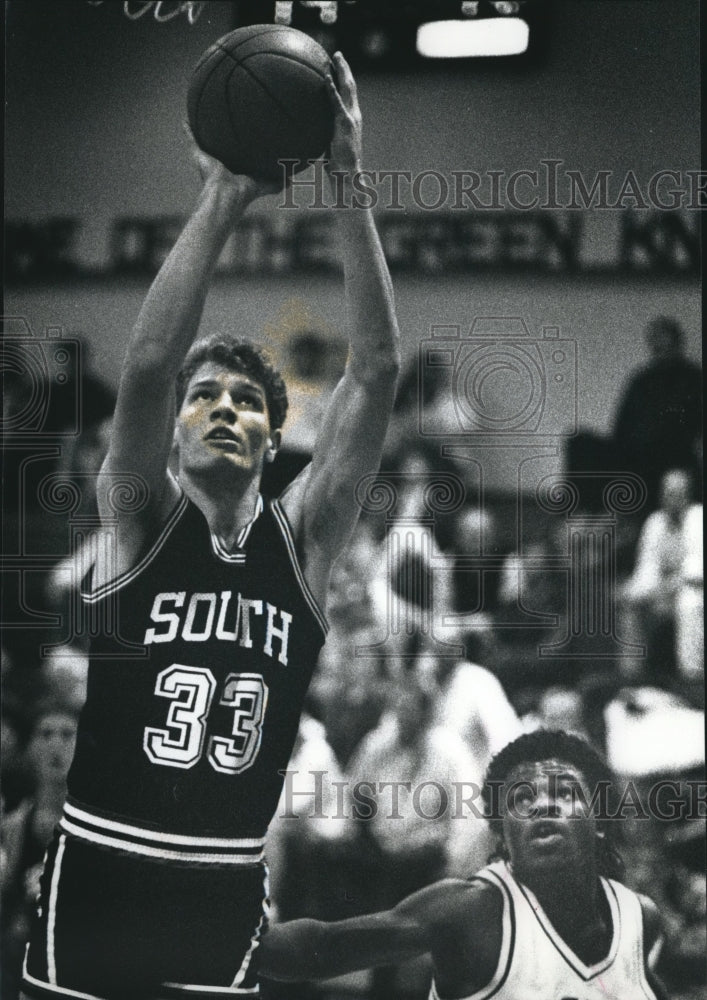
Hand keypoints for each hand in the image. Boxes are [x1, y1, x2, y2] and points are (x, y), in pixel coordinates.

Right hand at [183, 122, 281, 203]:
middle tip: (221, 119)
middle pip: (220, 145)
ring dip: (203, 130)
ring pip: (205, 141)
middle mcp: (220, 163)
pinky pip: (192, 140)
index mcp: (233, 169)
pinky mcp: (199, 155)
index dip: (239, 146)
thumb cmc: (244, 192)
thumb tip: (291, 182)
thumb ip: (275, 183)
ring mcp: (209, 159)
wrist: (226, 195)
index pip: (237, 155)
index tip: (242, 135)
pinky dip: (188, 131)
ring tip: (201, 114)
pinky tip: (185, 120)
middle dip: (220, 136)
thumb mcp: (263, 184)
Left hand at [325, 51, 362, 175]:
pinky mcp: (344, 123)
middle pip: (351, 86)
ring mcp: (351, 118)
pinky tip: (326, 77)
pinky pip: (337, 101)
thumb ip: (323, 136)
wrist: (347, 176)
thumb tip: (307, 134)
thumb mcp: (329, 147)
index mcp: (351, 120)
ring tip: (335, 57)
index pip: (349, 95)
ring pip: (348, 88)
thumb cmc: (337, 168)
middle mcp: (354, 115)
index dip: (344, 79)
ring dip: (342, 71)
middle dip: (345, 68)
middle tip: (337, 54)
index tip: (338, 66)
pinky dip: (332, 88)